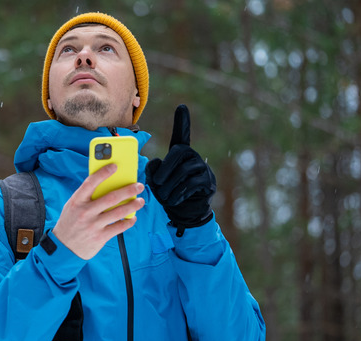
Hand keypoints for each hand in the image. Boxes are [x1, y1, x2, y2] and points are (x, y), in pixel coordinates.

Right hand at [53, 164, 144, 259]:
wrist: (63, 247)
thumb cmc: (70, 223)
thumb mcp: (73, 206)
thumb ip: (86, 196)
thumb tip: (107, 185)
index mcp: (77, 201)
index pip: (91, 182)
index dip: (103, 173)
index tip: (115, 166)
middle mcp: (86, 212)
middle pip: (111, 197)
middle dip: (128, 190)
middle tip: (139, 186)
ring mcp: (93, 225)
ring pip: (119, 212)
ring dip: (133, 205)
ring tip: (140, 201)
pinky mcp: (100, 237)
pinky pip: (119, 227)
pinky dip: (128, 221)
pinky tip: (132, 218)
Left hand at [146, 104, 215, 234]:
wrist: (185, 214)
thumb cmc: (169, 194)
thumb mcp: (156, 182)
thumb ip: (153, 170)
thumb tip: (155, 163)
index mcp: (180, 154)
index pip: (181, 135)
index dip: (182, 122)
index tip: (181, 106)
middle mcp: (193, 157)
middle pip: (179, 152)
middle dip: (166, 167)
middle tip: (158, 182)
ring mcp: (202, 169)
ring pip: (184, 171)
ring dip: (170, 185)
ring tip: (165, 196)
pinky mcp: (207, 182)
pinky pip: (192, 184)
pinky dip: (179, 193)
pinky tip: (174, 200)